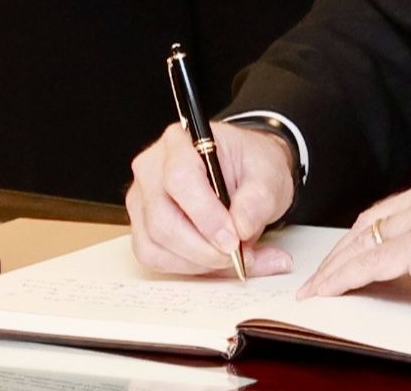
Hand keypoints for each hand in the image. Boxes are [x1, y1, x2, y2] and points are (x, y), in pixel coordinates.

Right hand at [130, 120, 298, 275]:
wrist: (245, 174)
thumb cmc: (251, 167)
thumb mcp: (268, 175)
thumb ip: (258, 200)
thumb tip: (241, 228)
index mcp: (180, 142)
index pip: (180, 179)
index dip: (205, 216)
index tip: (233, 240)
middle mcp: (151, 168)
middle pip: (163, 220)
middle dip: (204, 249)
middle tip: (239, 256)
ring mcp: (142, 200)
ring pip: (156, 245)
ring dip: (199, 263)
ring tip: (237, 259)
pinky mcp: (142, 227)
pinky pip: (154, 258)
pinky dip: (188, 268)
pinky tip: (216, 263)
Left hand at [299, 166, 410, 327]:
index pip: (394, 209)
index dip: (365, 237)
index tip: (347, 257)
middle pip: (373, 220)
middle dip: (344, 252)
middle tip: (325, 278)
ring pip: (366, 240)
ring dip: (337, 268)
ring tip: (320, 290)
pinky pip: (371, 263)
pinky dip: (343, 280)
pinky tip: (329, 293)